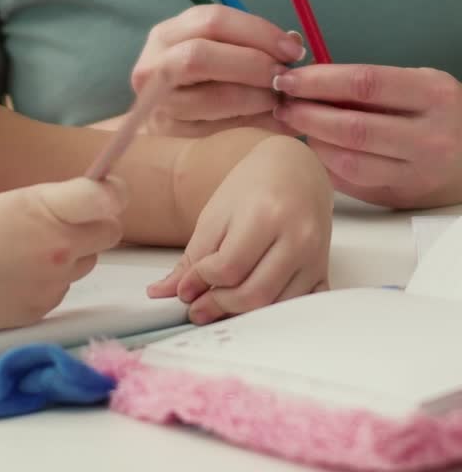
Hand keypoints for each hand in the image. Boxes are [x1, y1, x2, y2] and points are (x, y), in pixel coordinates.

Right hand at [0, 177, 124, 337]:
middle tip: (68, 220)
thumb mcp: (4, 202)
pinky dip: (48, 281)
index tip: (108, 189)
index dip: (113, 192)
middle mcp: (55, 248)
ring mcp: (50, 284)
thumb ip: (49, 205)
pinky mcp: (39, 313)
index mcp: (42, 209)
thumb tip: (84, 205)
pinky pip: (61, 289)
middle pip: (110, 232)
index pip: (107, 198)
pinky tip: (12, 276)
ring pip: (86, 262)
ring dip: (71, 254)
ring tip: (25, 251)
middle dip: (97, 223)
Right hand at [131, 5, 306, 136]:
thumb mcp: (216, 53)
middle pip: (200, 55)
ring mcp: (157, 105)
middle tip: (284, 76)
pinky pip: (219, 130)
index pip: (212, 20)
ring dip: (256, 97)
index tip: (293, 48)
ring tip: (279, 100)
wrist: (158, 130)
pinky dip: (254, 123)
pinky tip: (274, 121)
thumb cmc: (196, 83)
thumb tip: (294, 42)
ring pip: (212, 96)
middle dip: (253, 63)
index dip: (257, 31)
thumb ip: (251, 45)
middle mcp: (153, 66)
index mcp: (167, 35)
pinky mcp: (171, 137)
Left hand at [148, 136, 331, 321]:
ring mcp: (315, 256)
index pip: (229, 267)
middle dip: (219, 307)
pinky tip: (253, 308)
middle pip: (255, 293)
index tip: (185, 288)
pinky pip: (301, 306)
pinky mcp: (323, 270)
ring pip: (277, 306)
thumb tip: (162, 293)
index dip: (201, 283)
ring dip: (243, 315)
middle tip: (198, 308)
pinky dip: (274, 313)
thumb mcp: (215, 214)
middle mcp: (297, 237)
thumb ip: (192, 257)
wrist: (294, 169)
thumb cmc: (252, 187)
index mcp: (265, 215)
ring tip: (220, 307)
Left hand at [271, 63, 461, 207]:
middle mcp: (428, 138)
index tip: (289, 79)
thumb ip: (370, 83)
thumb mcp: (418, 83)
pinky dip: (326, 165)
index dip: (319, 81)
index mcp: (432, 96)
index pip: (364, 84)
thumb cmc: (440, 112)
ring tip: (296, 126)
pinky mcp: (402, 198)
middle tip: (283, 105)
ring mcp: (417, 174)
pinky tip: (314, 149)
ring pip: (349, 162)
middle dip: (307, 114)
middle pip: (352, 127)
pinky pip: (352, 184)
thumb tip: (310, 79)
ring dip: (312, 142)